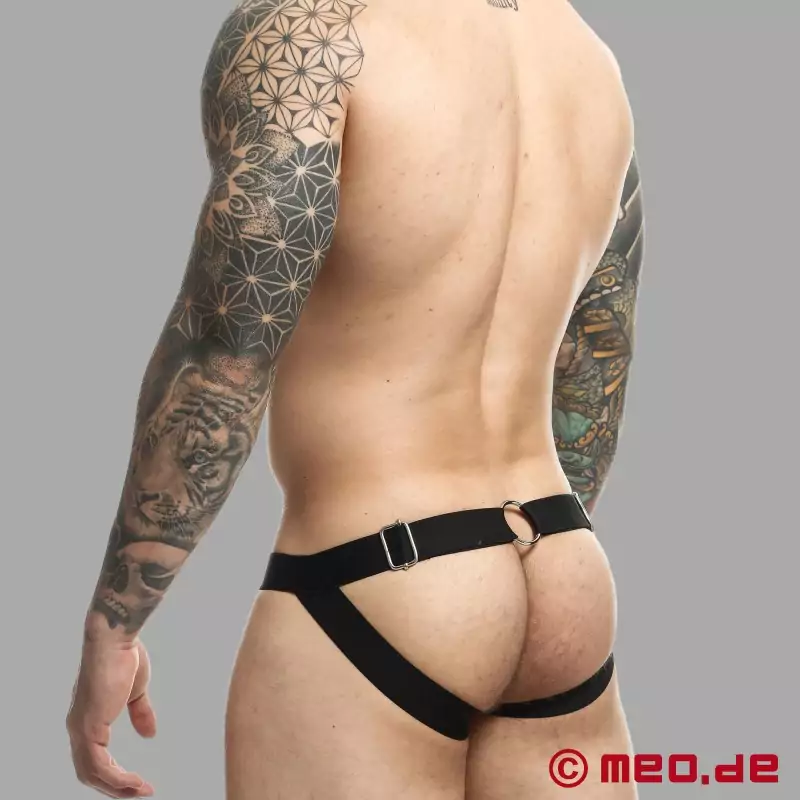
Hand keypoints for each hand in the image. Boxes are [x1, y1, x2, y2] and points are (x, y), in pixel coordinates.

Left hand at [67, 637, 156, 797]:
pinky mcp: (89, 726)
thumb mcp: (136, 691)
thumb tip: (149, 734)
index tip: (138, 782)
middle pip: (89, 772)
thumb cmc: (124, 656)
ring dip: (118, 787)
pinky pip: (99, 765)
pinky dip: (116, 778)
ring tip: (141, 791)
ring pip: (92, 774)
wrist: (115, 639)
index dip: (114, 774)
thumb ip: (140, 713)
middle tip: (140, 793)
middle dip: (115, 787)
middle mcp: (78, 727)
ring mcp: (80, 728)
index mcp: (87, 718)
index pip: (93, 758)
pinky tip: (133, 783)